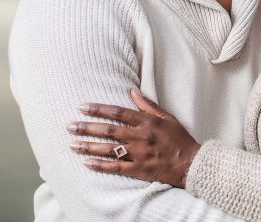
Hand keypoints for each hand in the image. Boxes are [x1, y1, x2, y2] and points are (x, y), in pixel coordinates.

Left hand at [67, 89, 199, 187]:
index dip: (98, 109)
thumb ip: (148, 105)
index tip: (83, 107)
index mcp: (147, 122)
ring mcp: (138, 154)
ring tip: (72, 144)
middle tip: (70, 126)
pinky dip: (100, 166)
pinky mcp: (138, 169)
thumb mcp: (167, 117)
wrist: (190, 163)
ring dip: (88, 146)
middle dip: (87, 127)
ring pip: (108, 149)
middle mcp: (140, 137)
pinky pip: (115, 167)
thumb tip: (132, 91)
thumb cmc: (179, 139)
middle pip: (108, 130)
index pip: (117, 112)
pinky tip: (87, 163)